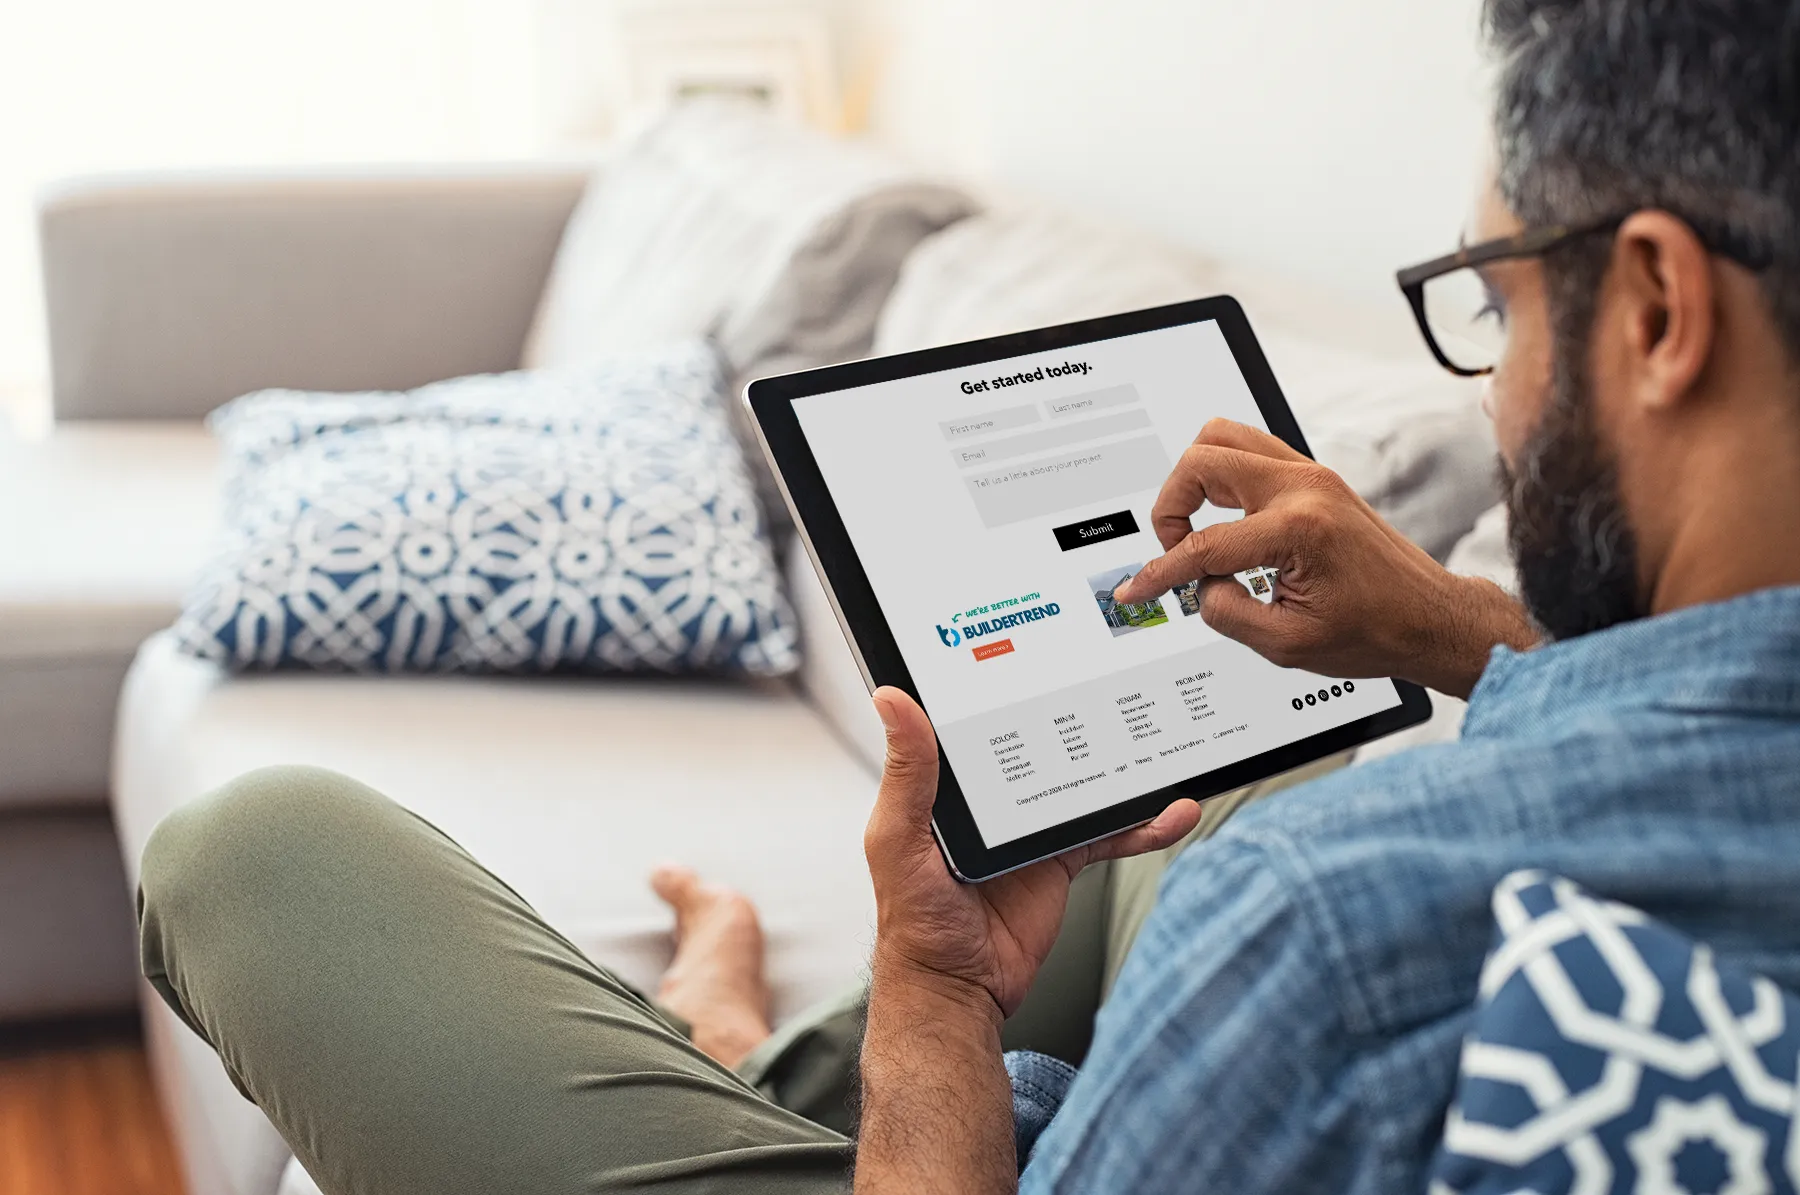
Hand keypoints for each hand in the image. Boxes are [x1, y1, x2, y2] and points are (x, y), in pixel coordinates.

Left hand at [864, 688, 1199, 1016]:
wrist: (958, 990)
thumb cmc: (912, 921)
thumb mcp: (898, 838)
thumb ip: (908, 774)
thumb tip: (892, 700)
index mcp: (947, 784)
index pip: (977, 723)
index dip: (1001, 689)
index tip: (1035, 651)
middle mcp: (992, 799)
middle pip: (1042, 745)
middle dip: (1077, 718)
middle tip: (1114, 682)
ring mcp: (1030, 828)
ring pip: (1084, 784)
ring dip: (1121, 767)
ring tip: (1158, 743)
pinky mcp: (1061, 861)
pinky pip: (1109, 834)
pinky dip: (1144, 825)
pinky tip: (1173, 813)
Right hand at [1111, 419, 1535, 699]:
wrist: (1428, 617)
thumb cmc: (1375, 630)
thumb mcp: (1288, 644)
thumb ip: (1226, 613)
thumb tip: (1198, 586)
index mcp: (1299, 529)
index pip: (1204, 544)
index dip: (1160, 573)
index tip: (1137, 591)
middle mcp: (1304, 488)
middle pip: (1202, 460)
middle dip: (1170, 506)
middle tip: (1174, 548)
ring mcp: (1311, 475)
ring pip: (1223, 436)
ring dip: (1194, 479)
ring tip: (1194, 526)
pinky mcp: (1313, 477)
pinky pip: (1248, 449)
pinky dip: (1221, 476)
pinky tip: (1222, 517)